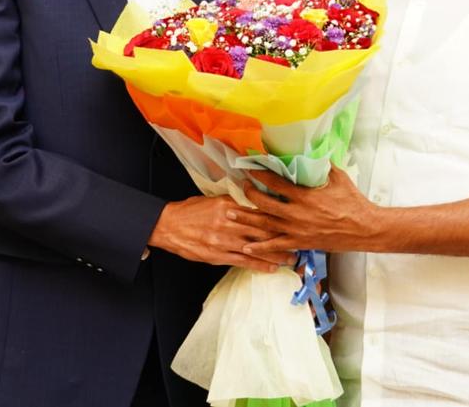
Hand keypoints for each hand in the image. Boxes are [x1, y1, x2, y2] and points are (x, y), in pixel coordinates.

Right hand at [148, 194, 295, 271]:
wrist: (168, 225)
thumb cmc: (190, 211)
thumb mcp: (213, 199)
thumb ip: (233, 202)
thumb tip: (251, 201)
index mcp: (228, 205)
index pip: (259, 211)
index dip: (278, 217)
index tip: (292, 220)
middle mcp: (229, 222)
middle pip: (262, 230)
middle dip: (283, 237)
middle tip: (300, 241)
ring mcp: (224, 240)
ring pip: (256, 248)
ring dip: (276, 254)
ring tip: (292, 258)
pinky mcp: (218, 255)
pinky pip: (243, 262)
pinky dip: (260, 265)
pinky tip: (272, 268)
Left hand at [233, 166, 381, 254]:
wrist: (364, 228)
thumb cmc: (352, 201)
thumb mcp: (337, 177)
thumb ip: (321, 165)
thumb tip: (310, 152)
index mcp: (304, 196)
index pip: (275, 183)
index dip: (260, 174)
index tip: (250, 168)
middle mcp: (297, 214)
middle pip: (264, 203)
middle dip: (249, 194)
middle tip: (240, 187)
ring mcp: (297, 230)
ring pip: (265, 224)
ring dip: (246, 219)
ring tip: (230, 214)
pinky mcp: (300, 243)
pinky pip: (276, 246)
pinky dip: (260, 247)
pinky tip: (246, 246)